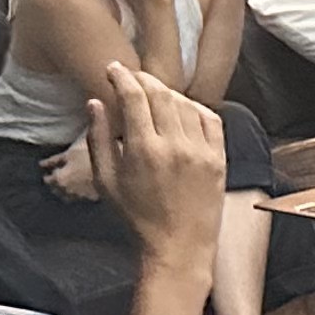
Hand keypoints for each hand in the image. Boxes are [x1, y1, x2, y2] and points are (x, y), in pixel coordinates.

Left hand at [44, 137, 100, 201]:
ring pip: (68, 195)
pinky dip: (79, 191)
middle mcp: (67, 191)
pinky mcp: (93, 197)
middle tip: (58, 176)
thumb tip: (41, 164)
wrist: (114, 166)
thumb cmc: (89, 157)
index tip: (50, 170)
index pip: (48, 180)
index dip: (48, 174)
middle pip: (57, 190)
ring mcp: (81, 196)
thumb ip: (54, 160)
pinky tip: (83, 185)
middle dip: (55, 183)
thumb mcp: (70, 153)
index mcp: (60, 179)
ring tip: (70, 182)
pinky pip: (82, 196)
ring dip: (66, 189)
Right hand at [89, 65, 227, 271]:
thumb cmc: (136, 217)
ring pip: (186, 104)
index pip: (134, 98)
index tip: (114, 69)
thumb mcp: (106, 181)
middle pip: (161, 95)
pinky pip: (211, 119)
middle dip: (144, 79)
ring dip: (168, 92)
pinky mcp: (220, 158)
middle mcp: (176, 145)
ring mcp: (202, 151)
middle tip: (131, 75)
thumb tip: (94, 103)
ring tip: (153, 92)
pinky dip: (196, 108)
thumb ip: (98, 139)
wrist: (178, 245)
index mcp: (144, 150)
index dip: (122, 77)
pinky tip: (183, 108)